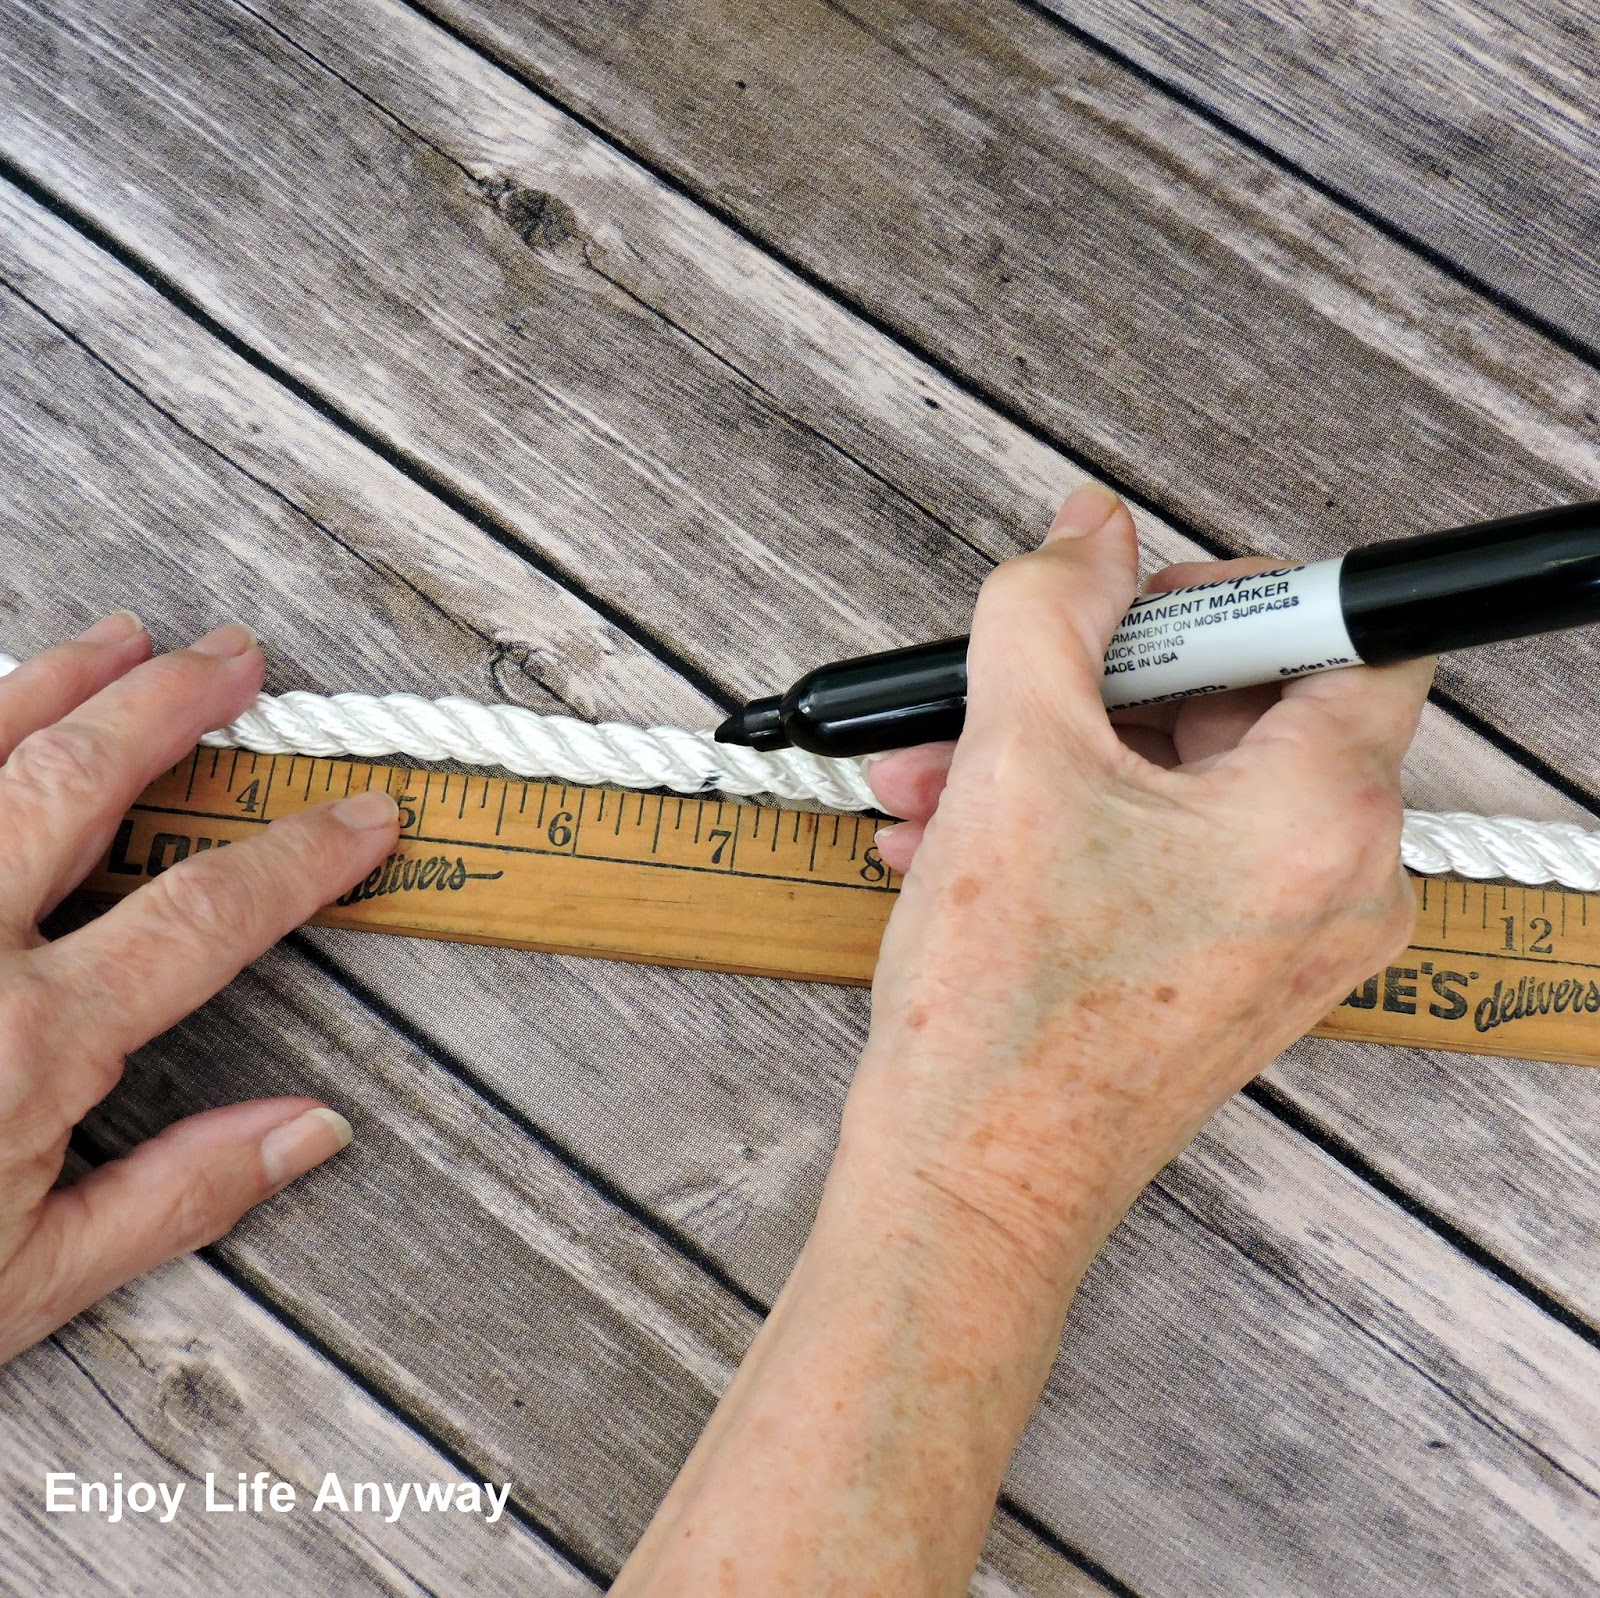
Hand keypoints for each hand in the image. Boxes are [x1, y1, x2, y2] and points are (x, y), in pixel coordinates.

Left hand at [0, 614, 398, 1362]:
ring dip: (56, 683)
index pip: (205, 911)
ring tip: (119, 640)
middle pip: (80, 780)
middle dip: (171, 705)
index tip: (356, 817)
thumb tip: (307, 1132)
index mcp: (24, 1042)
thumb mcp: (25, 1282)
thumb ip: (177, 1194)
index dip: (299, 855)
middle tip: (233, 661)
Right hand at [853, 483, 1434, 1280]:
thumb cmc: (1008, 1017)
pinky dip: (1075, 825)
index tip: (1136, 608)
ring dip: (1058, 757)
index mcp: (1324, 816)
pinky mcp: (1237, 975)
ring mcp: (1292, 938)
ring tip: (942, 779)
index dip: (1232, 597)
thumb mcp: (1013, 758)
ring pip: (1188, 784)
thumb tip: (1088, 532)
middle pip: (1249, 706)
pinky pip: (1172, 855)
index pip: (1350, 631)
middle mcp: (1339, 882)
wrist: (976, 1187)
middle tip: (1006, 692)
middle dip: (1096, 686)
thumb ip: (1051, 609)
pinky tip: (959, 835)